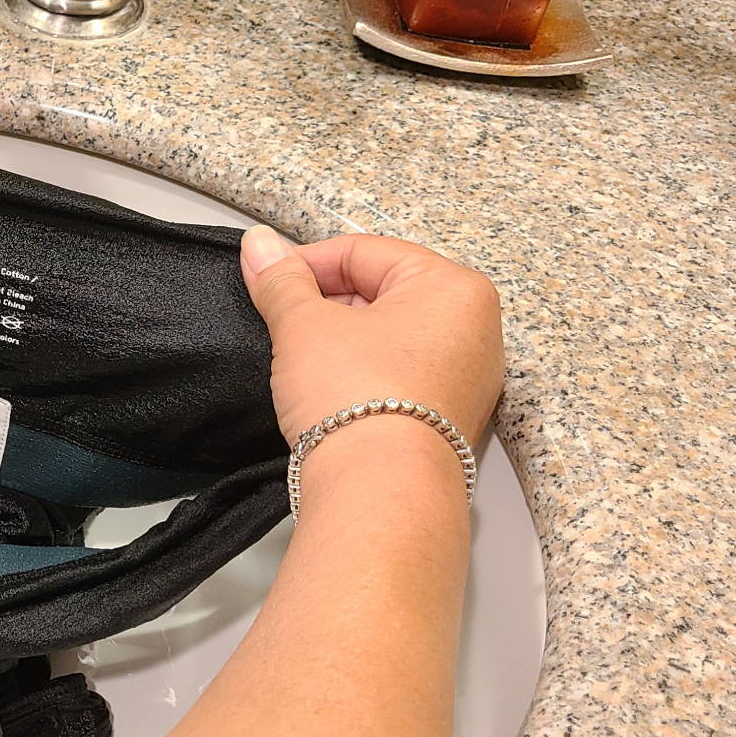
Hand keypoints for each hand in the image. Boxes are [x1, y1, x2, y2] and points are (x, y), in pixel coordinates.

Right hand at [238, 228, 502, 445]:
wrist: (378, 490)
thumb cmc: (360, 403)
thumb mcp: (303, 326)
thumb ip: (280, 281)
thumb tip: (260, 246)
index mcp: (453, 287)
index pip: (364, 252)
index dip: (306, 264)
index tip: (270, 281)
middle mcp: (475, 328)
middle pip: (382, 291)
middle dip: (327, 305)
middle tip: (284, 324)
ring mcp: (467, 377)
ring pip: (389, 336)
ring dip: (343, 342)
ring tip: (306, 363)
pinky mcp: (448, 416)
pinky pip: (400, 376)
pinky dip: (363, 375)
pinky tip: (332, 393)